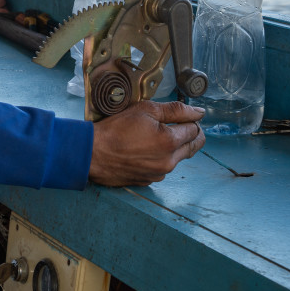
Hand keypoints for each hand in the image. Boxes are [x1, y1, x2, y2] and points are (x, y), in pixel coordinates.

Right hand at [89, 101, 204, 186]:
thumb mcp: (145, 110)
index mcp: (170, 141)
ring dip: (174, 148)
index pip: (195, 129)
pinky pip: (163, 169)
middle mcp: (169, 161)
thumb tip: (198, 112)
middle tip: (176, 126)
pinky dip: (160, 159)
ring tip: (153, 138)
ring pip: (179, 158)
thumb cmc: (115, 130)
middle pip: (193, 146)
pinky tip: (144, 151)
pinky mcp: (148, 181)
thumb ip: (175, 110)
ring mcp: (159, 173)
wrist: (91, 153)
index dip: (190, 120)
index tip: (180, 117)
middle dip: (189, 135)